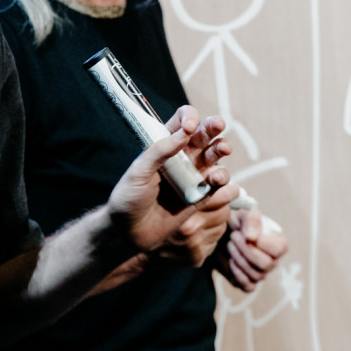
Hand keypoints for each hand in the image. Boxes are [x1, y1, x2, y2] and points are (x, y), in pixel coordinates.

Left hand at [107, 113, 235, 253]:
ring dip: (221, 149)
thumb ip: (160, 150)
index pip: (182, 120)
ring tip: (221, 150)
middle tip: (218, 125)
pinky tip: (216, 179)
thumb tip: (185, 132)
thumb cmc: (129, 198)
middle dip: (213, 126)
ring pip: (215, 155)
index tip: (188, 127)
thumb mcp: (139, 171)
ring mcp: (193, 175)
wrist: (129, 232)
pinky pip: (218, 184)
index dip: (189, 117)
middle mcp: (182, 156)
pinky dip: (222, 179)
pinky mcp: (201, 196)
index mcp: (164, 144)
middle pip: (204, 134)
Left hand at [219, 209, 287, 292]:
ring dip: (239, 259)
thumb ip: (251, 220)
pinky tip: (231, 261)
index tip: (245, 234)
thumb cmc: (236, 223)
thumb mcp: (243, 214)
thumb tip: (252, 238)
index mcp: (277, 242)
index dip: (262, 243)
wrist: (221, 234)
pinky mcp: (248, 282)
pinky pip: (249, 287)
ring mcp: (261, 273)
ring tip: (229, 245)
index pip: (280, 249)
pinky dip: (238, 275)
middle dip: (246, 251)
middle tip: (233, 237)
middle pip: (266, 264)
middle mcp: (272, 260)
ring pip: (256, 275)